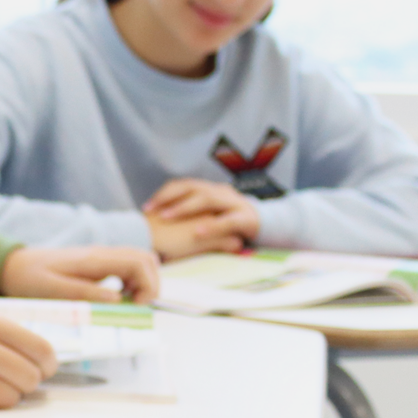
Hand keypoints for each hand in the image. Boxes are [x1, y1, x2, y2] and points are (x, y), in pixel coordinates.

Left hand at [0, 245, 160, 302]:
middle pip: (145, 258)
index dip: (148, 285)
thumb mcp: (53, 291)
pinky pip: (126, 267)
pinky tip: (117, 298)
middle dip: (151, 284)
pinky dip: (132, 283)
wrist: (12, 266)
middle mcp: (101, 254)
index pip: (139, 262)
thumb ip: (85, 294)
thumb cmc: (29, 279)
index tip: (137, 306)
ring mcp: (100, 257)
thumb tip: (117, 300)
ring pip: (139, 261)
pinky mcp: (97, 263)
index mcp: (93, 259)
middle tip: (136, 307)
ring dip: (143, 283)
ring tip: (128, 304)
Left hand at [143, 178, 258, 255]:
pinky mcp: (248, 218)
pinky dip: (211, 226)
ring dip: (184, 207)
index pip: (183, 185)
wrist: (272, 225)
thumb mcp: (211, 216)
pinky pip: (228, 221)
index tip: (146, 207)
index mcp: (211, 190)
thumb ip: (192, 215)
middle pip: (191, 187)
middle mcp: (221, 192)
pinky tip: (196, 232)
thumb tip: (161, 221)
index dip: (164, 194)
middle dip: (168, 197)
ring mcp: (235, 203)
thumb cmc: (232, 223)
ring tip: (166, 217)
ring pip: (207, 199)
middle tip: (150, 210)